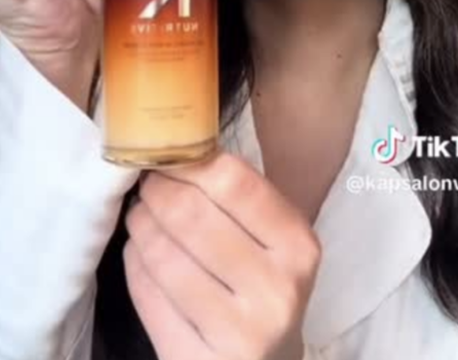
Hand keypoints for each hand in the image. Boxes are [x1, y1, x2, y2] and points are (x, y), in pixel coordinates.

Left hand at [124, 151, 321, 359]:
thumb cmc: (265, 285)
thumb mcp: (275, 240)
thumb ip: (240, 197)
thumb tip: (181, 146)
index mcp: (298, 246)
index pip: (233, 182)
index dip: (189, 161)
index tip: (169, 155)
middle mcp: (276, 290)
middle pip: (192, 215)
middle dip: (158, 191)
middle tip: (146, 184)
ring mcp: (239, 334)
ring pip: (164, 256)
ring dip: (141, 225)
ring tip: (140, 214)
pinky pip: (149, 298)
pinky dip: (135, 266)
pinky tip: (139, 253)